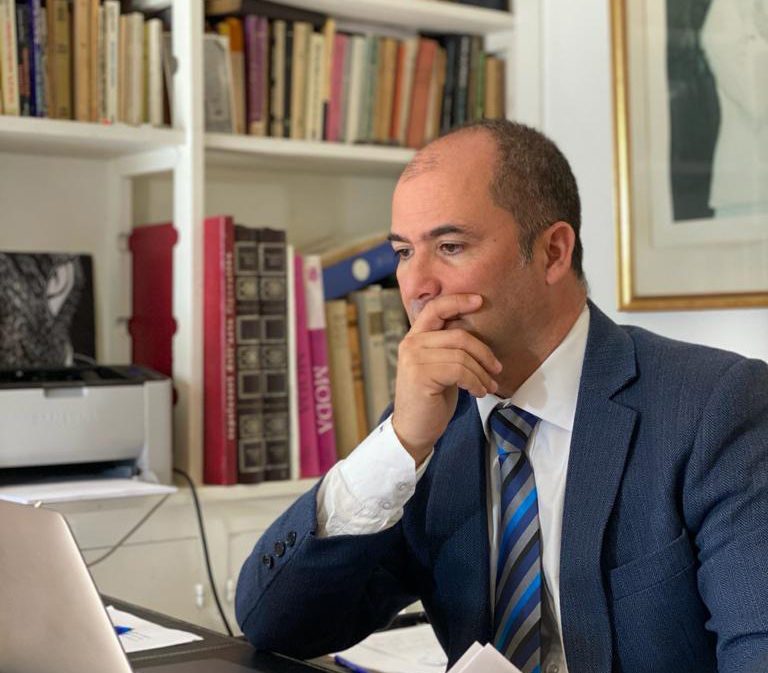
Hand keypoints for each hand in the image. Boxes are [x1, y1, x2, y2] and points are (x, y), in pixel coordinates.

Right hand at [391, 294, 501, 464]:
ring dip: (482, 373)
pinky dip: (475, 382)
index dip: (458, 301)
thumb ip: (449, 347)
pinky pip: (459, 371)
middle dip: (484, 352)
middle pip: (458, 335)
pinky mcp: (421, 376)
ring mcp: (414, 359)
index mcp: (415, 337)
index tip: (480, 300)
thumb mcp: (439, 366)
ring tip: (487, 386)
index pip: (435, 308)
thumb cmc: (431, 398)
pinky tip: (478, 392)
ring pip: (462, 355)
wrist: (414, 429)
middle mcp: (411, 344)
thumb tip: (475, 331)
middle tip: (496, 369)